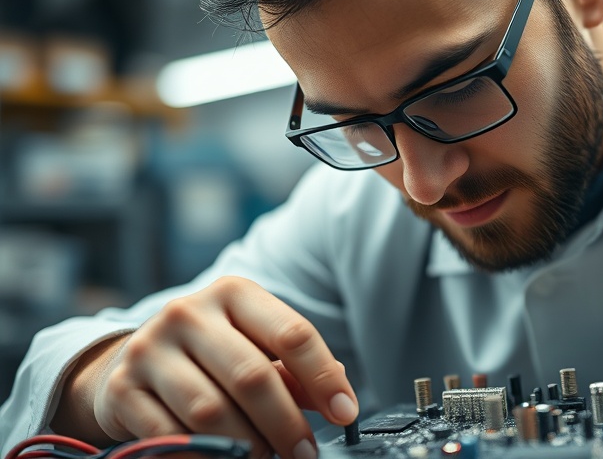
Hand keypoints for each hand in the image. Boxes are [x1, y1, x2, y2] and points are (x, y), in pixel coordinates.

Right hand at [52, 276, 356, 458]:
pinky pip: (171, 434)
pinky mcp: (123, 388)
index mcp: (234, 294)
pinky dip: (203, 455)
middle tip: (304, 453)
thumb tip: (339, 402)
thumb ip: (295, 372)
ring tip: (262, 456)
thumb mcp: (255, 346)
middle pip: (253, 376)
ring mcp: (150, 348)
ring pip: (211, 411)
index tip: (345, 413)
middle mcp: (189, 313)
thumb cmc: (213, 355)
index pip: (292, 334)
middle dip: (286, 424)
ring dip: (246, 444)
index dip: (325, 377)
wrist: (132, 361)